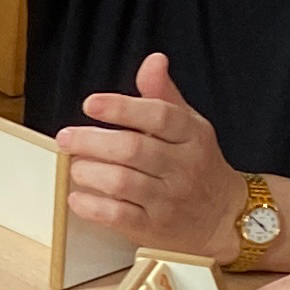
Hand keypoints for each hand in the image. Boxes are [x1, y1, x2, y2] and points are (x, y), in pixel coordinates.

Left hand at [60, 55, 247, 254]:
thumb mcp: (189, 125)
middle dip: (92, 141)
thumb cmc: (197, 165)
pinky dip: (92, 207)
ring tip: (75, 166)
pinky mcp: (154, 228)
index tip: (90, 103)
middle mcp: (183, 167)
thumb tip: (153, 60)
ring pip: (123, 182)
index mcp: (192, 135)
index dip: (122, 107)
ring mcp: (169, 200)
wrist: (222, 216)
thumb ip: (164, 95)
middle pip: (133, 149)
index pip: (159, 115)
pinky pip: (119, 217)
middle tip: (66, 137)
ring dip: (90, 172)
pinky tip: (77, 198)